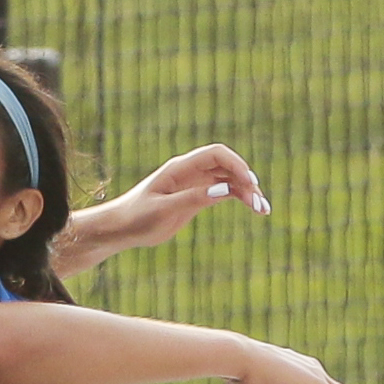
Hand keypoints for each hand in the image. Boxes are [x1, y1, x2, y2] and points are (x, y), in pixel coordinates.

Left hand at [58, 144, 266, 274]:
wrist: (120, 229)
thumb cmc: (136, 218)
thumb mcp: (163, 210)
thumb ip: (193, 199)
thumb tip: (224, 191)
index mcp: (180, 168)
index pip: (216, 154)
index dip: (236, 164)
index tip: (248, 182)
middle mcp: (191, 172)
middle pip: (228, 167)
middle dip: (246, 181)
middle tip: (258, 203)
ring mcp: (196, 183)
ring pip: (230, 181)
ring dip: (248, 192)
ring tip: (263, 210)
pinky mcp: (198, 197)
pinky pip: (225, 193)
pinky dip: (240, 199)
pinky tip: (255, 210)